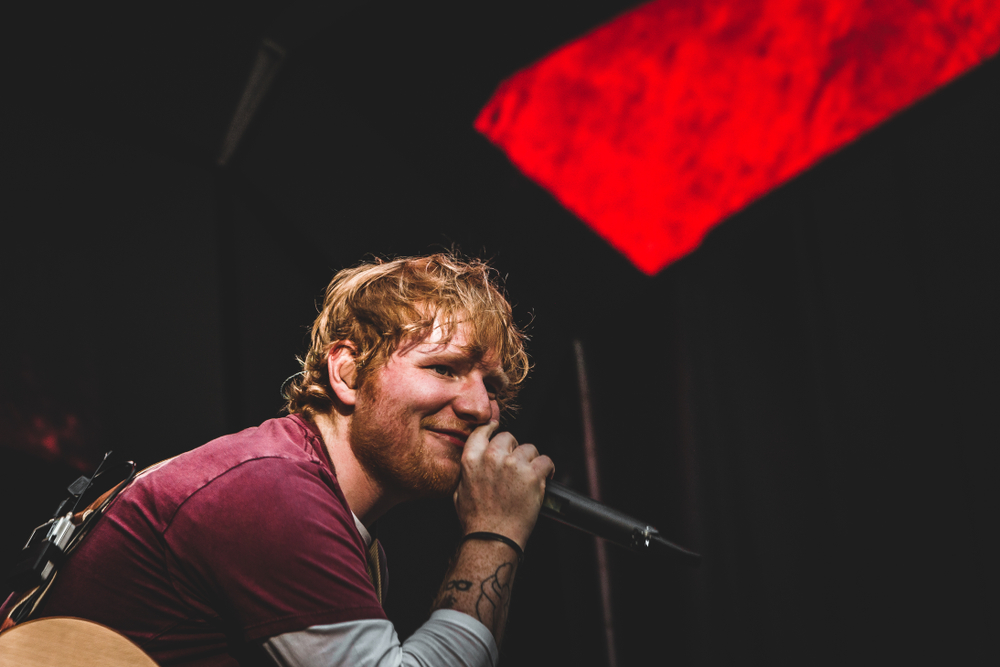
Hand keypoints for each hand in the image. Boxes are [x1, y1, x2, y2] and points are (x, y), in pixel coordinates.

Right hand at [453, 420, 554, 548]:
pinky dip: (548, 469)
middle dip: (514, 449)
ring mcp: (513, 465)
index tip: (497, 429)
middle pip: (509, 437)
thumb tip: (474, 461)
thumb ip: (468, 471)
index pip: (483, 431)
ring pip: (529, 448)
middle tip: (516, 465)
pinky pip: (546, 461)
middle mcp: (492, 457)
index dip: (492, 429)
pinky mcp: (532, 475)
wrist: (492, 538)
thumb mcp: (459, 491)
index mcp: (472, 459)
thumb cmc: (476, 520)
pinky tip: (545, 477)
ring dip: (531, 460)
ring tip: (530, 476)